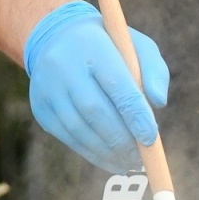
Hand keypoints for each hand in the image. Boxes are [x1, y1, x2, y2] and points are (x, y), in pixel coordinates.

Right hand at [23, 0, 167, 169]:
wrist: (55, 36)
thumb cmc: (107, 45)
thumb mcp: (135, 45)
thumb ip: (154, 70)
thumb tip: (158, 103)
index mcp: (92, 45)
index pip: (116, 84)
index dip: (134, 114)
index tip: (150, 138)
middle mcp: (64, 64)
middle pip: (94, 109)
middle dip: (121, 139)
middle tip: (141, 158)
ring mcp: (47, 86)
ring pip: (78, 127)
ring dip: (106, 151)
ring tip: (128, 162)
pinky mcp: (40, 106)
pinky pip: (67, 136)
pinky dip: (90, 152)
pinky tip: (109, 159)